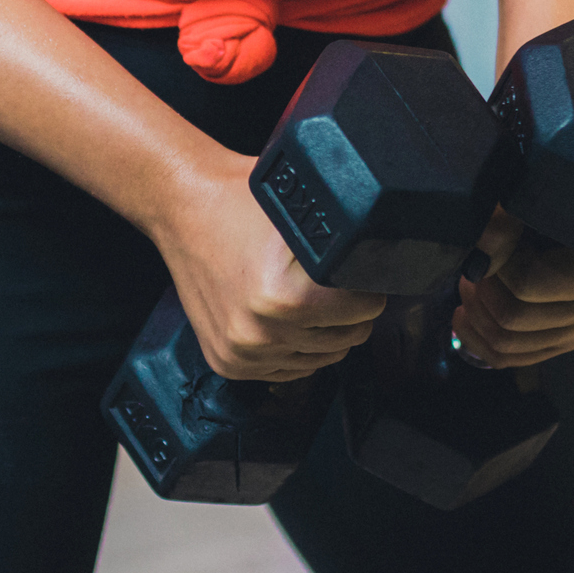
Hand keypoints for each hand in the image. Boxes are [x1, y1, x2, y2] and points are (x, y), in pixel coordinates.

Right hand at [149, 149, 388, 381]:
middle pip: (348, 337)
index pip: (367, 307)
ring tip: (311, 297)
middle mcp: (261, 333)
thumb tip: (390, 251)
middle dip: (350, 311)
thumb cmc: (243, 201)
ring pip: (322, 359)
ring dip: (325, 334)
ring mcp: (242, 352)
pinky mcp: (228, 362)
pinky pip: (289, 371)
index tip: (361, 272)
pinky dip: (298, 350)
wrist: (183, 206)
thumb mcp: (306, 211)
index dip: (369, 284)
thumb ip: (346, 238)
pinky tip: (291, 319)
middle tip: (336, 282)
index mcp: (286, 297)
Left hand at [450, 208, 573, 368]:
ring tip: (467, 288)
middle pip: (517, 318)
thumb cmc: (571, 196)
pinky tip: (464, 318)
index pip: (529, 282)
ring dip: (476, 315)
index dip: (496, 264)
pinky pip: (516, 358)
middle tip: (469, 269)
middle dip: (481, 293)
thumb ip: (507, 224)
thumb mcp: (542, 199)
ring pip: (512, 344)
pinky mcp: (569, 341)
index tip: (490, 245)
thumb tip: (478, 260)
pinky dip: (480, 342)